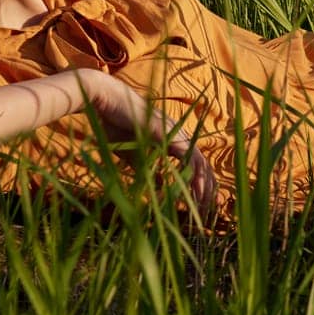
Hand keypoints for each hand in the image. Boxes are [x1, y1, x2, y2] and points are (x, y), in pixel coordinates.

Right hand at [79, 70, 217, 218]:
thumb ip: (150, 170)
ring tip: (202, 208)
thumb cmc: (116, 124)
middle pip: (204, 167)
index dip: (201, 185)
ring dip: (204, 189)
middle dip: (208, 192)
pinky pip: (189, 158)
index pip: (195, 165)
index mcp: (173, 141)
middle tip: (206, 214)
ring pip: (201, 164)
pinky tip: (194, 194)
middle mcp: (179, 136)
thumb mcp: (135, 156)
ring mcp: (175, 134)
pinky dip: (194, 177)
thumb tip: (161, 187)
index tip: (200, 206)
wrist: (105, 100)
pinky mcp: (168, 134)